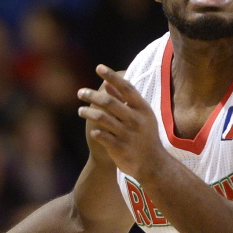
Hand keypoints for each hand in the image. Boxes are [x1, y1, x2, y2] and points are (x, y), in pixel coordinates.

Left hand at [77, 65, 163, 179]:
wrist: (152, 164)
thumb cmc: (145, 136)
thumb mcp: (142, 117)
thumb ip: (126, 101)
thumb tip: (108, 84)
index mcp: (143, 109)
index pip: (126, 88)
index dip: (112, 76)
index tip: (99, 67)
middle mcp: (135, 120)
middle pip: (109, 102)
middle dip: (91, 95)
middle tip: (80, 92)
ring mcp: (127, 134)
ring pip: (101, 118)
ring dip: (88, 112)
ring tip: (81, 110)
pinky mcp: (119, 148)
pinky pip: (101, 136)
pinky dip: (95, 131)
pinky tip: (93, 130)